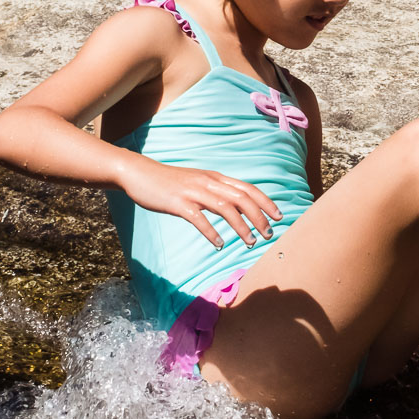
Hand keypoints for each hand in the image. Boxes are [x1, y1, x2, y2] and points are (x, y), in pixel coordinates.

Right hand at [116, 157, 279, 247]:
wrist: (139, 173)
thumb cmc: (170, 182)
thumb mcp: (198, 182)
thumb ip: (216, 191)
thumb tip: (236, 206)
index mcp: (215, 178)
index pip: (248, 189)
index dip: (265, 203)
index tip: (279, 216)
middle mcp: (208, 183)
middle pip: (242, 199)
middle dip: (259, 217)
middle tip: (269, 234)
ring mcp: (193, 192)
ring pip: (225, 209)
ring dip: (241, 227)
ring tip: (250, 242)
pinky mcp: (177, 203)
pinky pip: (199, 219)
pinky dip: (212, 232)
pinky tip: (219, 245)